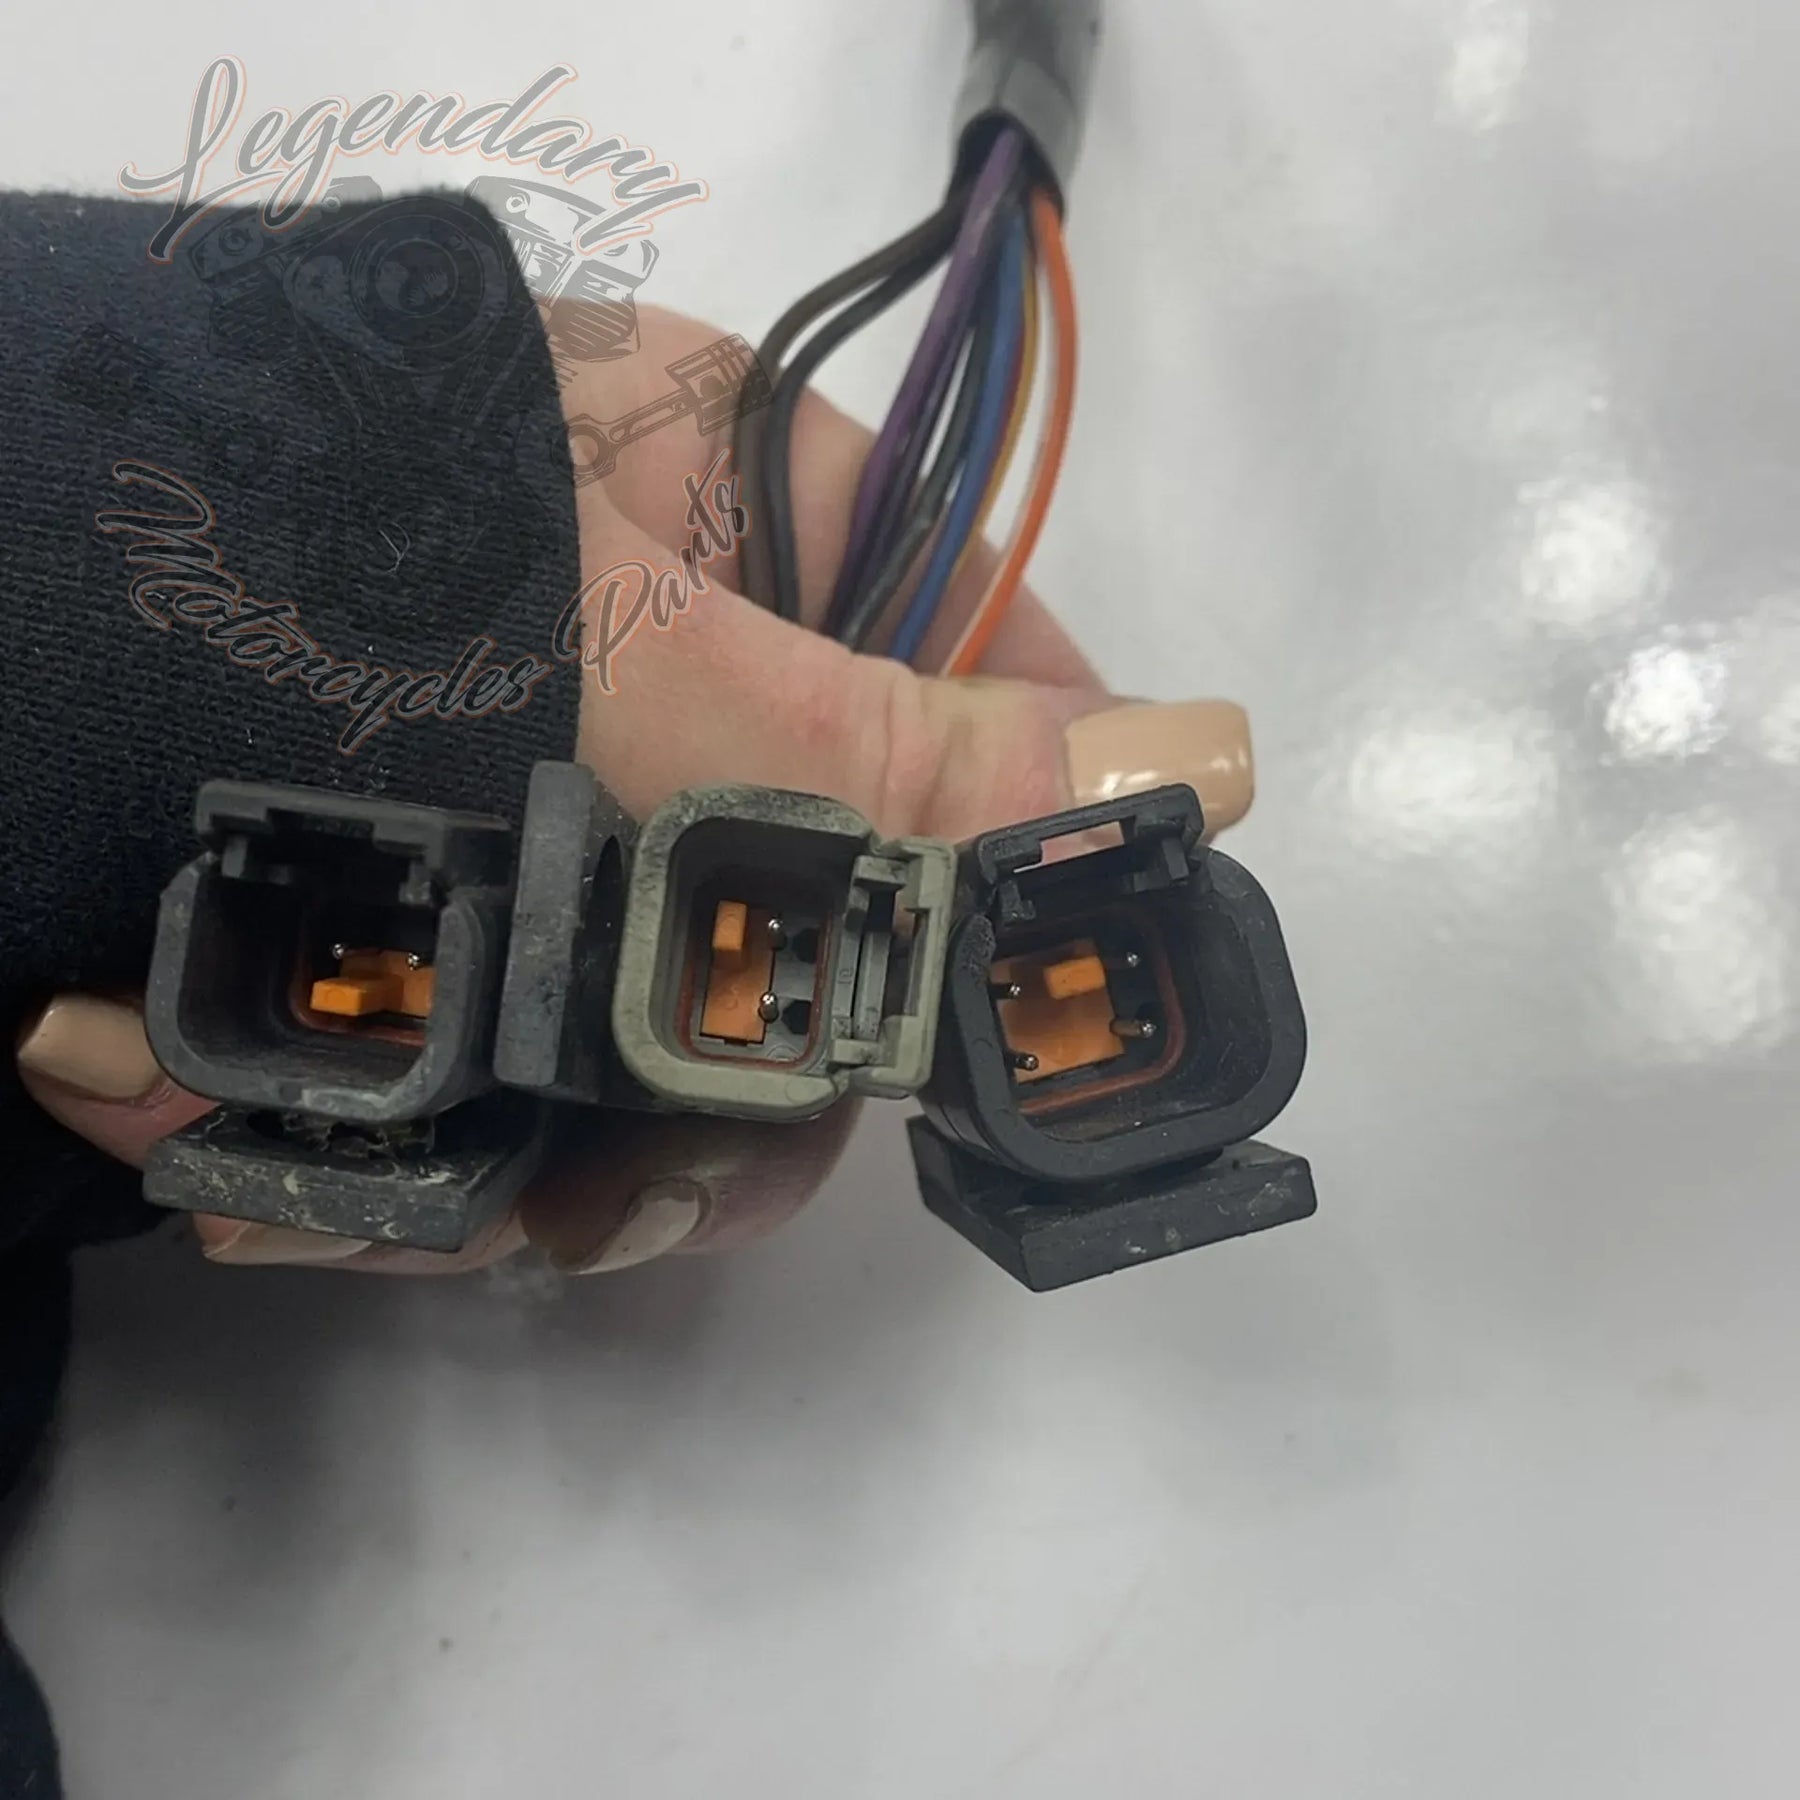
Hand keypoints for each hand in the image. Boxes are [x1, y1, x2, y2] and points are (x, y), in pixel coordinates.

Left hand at [16, 304, 1254, 1274]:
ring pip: (660, 1041)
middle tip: (590, 1183)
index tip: (990, 1029)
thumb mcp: (584, 658)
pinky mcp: (448, 910)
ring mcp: (563, 796)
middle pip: (821, 915)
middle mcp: (672, 664)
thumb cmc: (250, 575)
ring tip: (291, 1149)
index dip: (1010, 854)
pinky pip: (513, 1071)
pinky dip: (382, 1141)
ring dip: (496, 1143)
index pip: (987, 670)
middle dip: (696, 1080)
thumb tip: (1197, 772)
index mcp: (739, 510)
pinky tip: (215, 1129)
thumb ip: (875, 751)